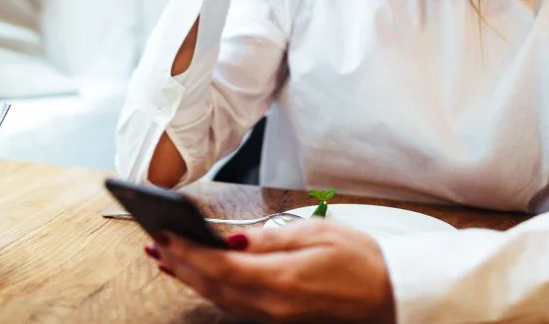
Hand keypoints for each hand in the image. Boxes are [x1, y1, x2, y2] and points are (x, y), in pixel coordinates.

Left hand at [149, 219, 394, 322]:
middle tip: (155, 243)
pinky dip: (213, 289)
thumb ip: (268, 238)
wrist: (393, 295)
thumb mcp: (316, 233)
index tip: (165, 234)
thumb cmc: (363, 261)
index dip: (187, 251)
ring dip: (191, 278)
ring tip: (168, 259)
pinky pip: (236, 305)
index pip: (219, 266)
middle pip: (213, 286)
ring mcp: (276, 316)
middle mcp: (272, 305)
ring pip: (221, 298)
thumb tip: (230, 239)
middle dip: (180, 265)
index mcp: (280, 280)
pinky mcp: (280, 318)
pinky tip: (203, 277)